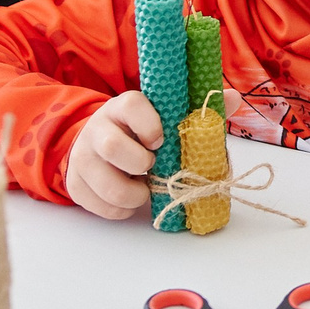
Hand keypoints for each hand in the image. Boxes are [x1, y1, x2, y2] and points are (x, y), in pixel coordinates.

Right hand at [63, 88, 241, 220]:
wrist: (95, 144)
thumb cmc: (139, 131)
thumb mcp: (164, 116)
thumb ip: (198, 110)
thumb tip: (234, 98)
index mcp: (123, 107)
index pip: (132, 105)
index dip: (149, 124)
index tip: (161, 139)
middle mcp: (98, 128)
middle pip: (112, 146)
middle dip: (140, 164)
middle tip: (152, 168)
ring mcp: (83, 157)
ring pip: (105, 182)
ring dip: (133, 194)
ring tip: (144, 190)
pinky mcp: (75, 184)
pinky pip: (97, 205)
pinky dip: (119, 210)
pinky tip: (129, 201)